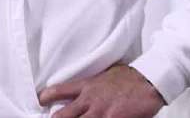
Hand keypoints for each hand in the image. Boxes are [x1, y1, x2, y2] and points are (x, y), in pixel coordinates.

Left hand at [38, 65, 164, 117]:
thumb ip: (94, 83)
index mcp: (88, 86)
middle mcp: (90, 100)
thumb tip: (86, 89)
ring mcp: (100, 113)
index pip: (59, 90)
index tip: (40, 101)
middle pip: (62, 116)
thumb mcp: (107, 74)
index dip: (46, 97)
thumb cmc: (131, 77)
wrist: (149, 80)